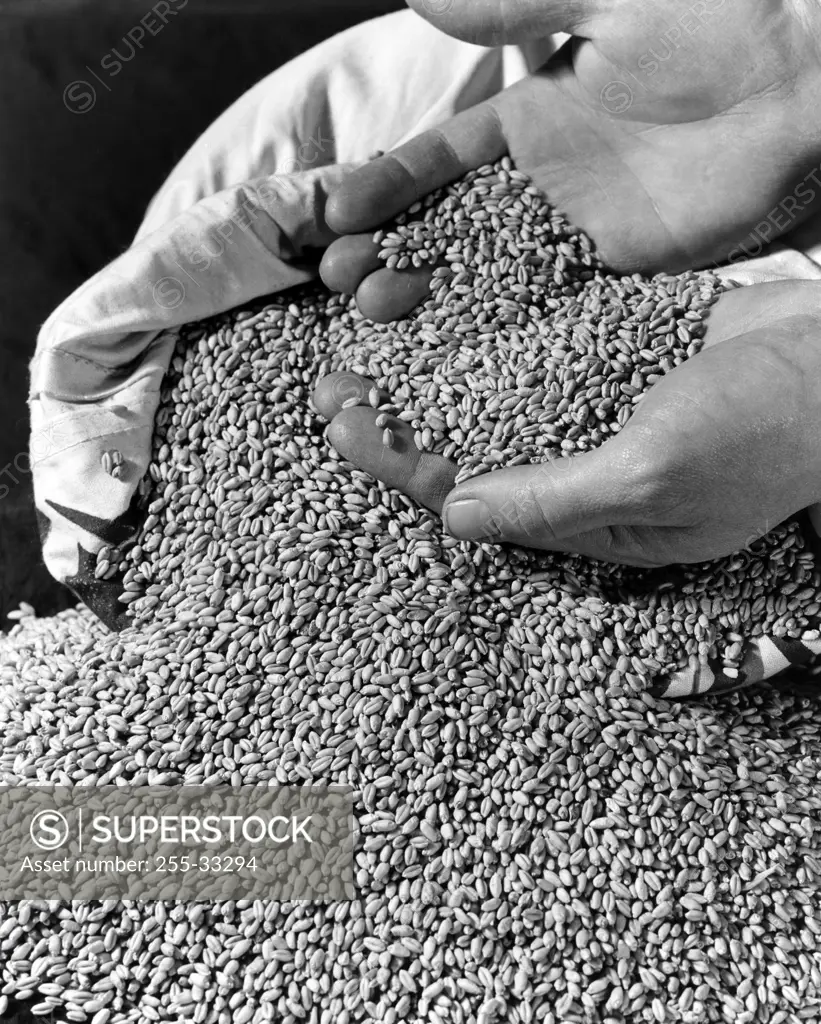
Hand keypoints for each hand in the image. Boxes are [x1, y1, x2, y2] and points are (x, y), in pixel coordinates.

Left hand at [314, 281, 820, 564]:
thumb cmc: (762, 435)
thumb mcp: (653, 478)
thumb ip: (552, 499)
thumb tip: (454, 516)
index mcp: (586, 519)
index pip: (472, 497)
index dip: (403, 463)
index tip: (342, 426)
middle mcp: (578, 468)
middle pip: (466, 443)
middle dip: (397, 415)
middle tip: (324, 384)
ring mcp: (591, 411)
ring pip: (488, 390)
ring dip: (426, 363)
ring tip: (363, 333)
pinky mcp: (607, 359)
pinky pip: (529, 345)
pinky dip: (482, 323)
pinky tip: (433, 294)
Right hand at [320, 0, 820, 322]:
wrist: (805, 87)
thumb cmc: (719, 22)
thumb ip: (515, 2)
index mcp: (526, 120)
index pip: (436, 161)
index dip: (384, 187)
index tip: (333, 214)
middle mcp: (540, 185)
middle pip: (447, 227)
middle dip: (391, 251)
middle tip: (343, 282)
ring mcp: (573, 235)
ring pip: (484, 274)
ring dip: (430, 296)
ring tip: (378, 318)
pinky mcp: (612, 275)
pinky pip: (544, 304)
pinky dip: (499, 325)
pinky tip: (454, 349)